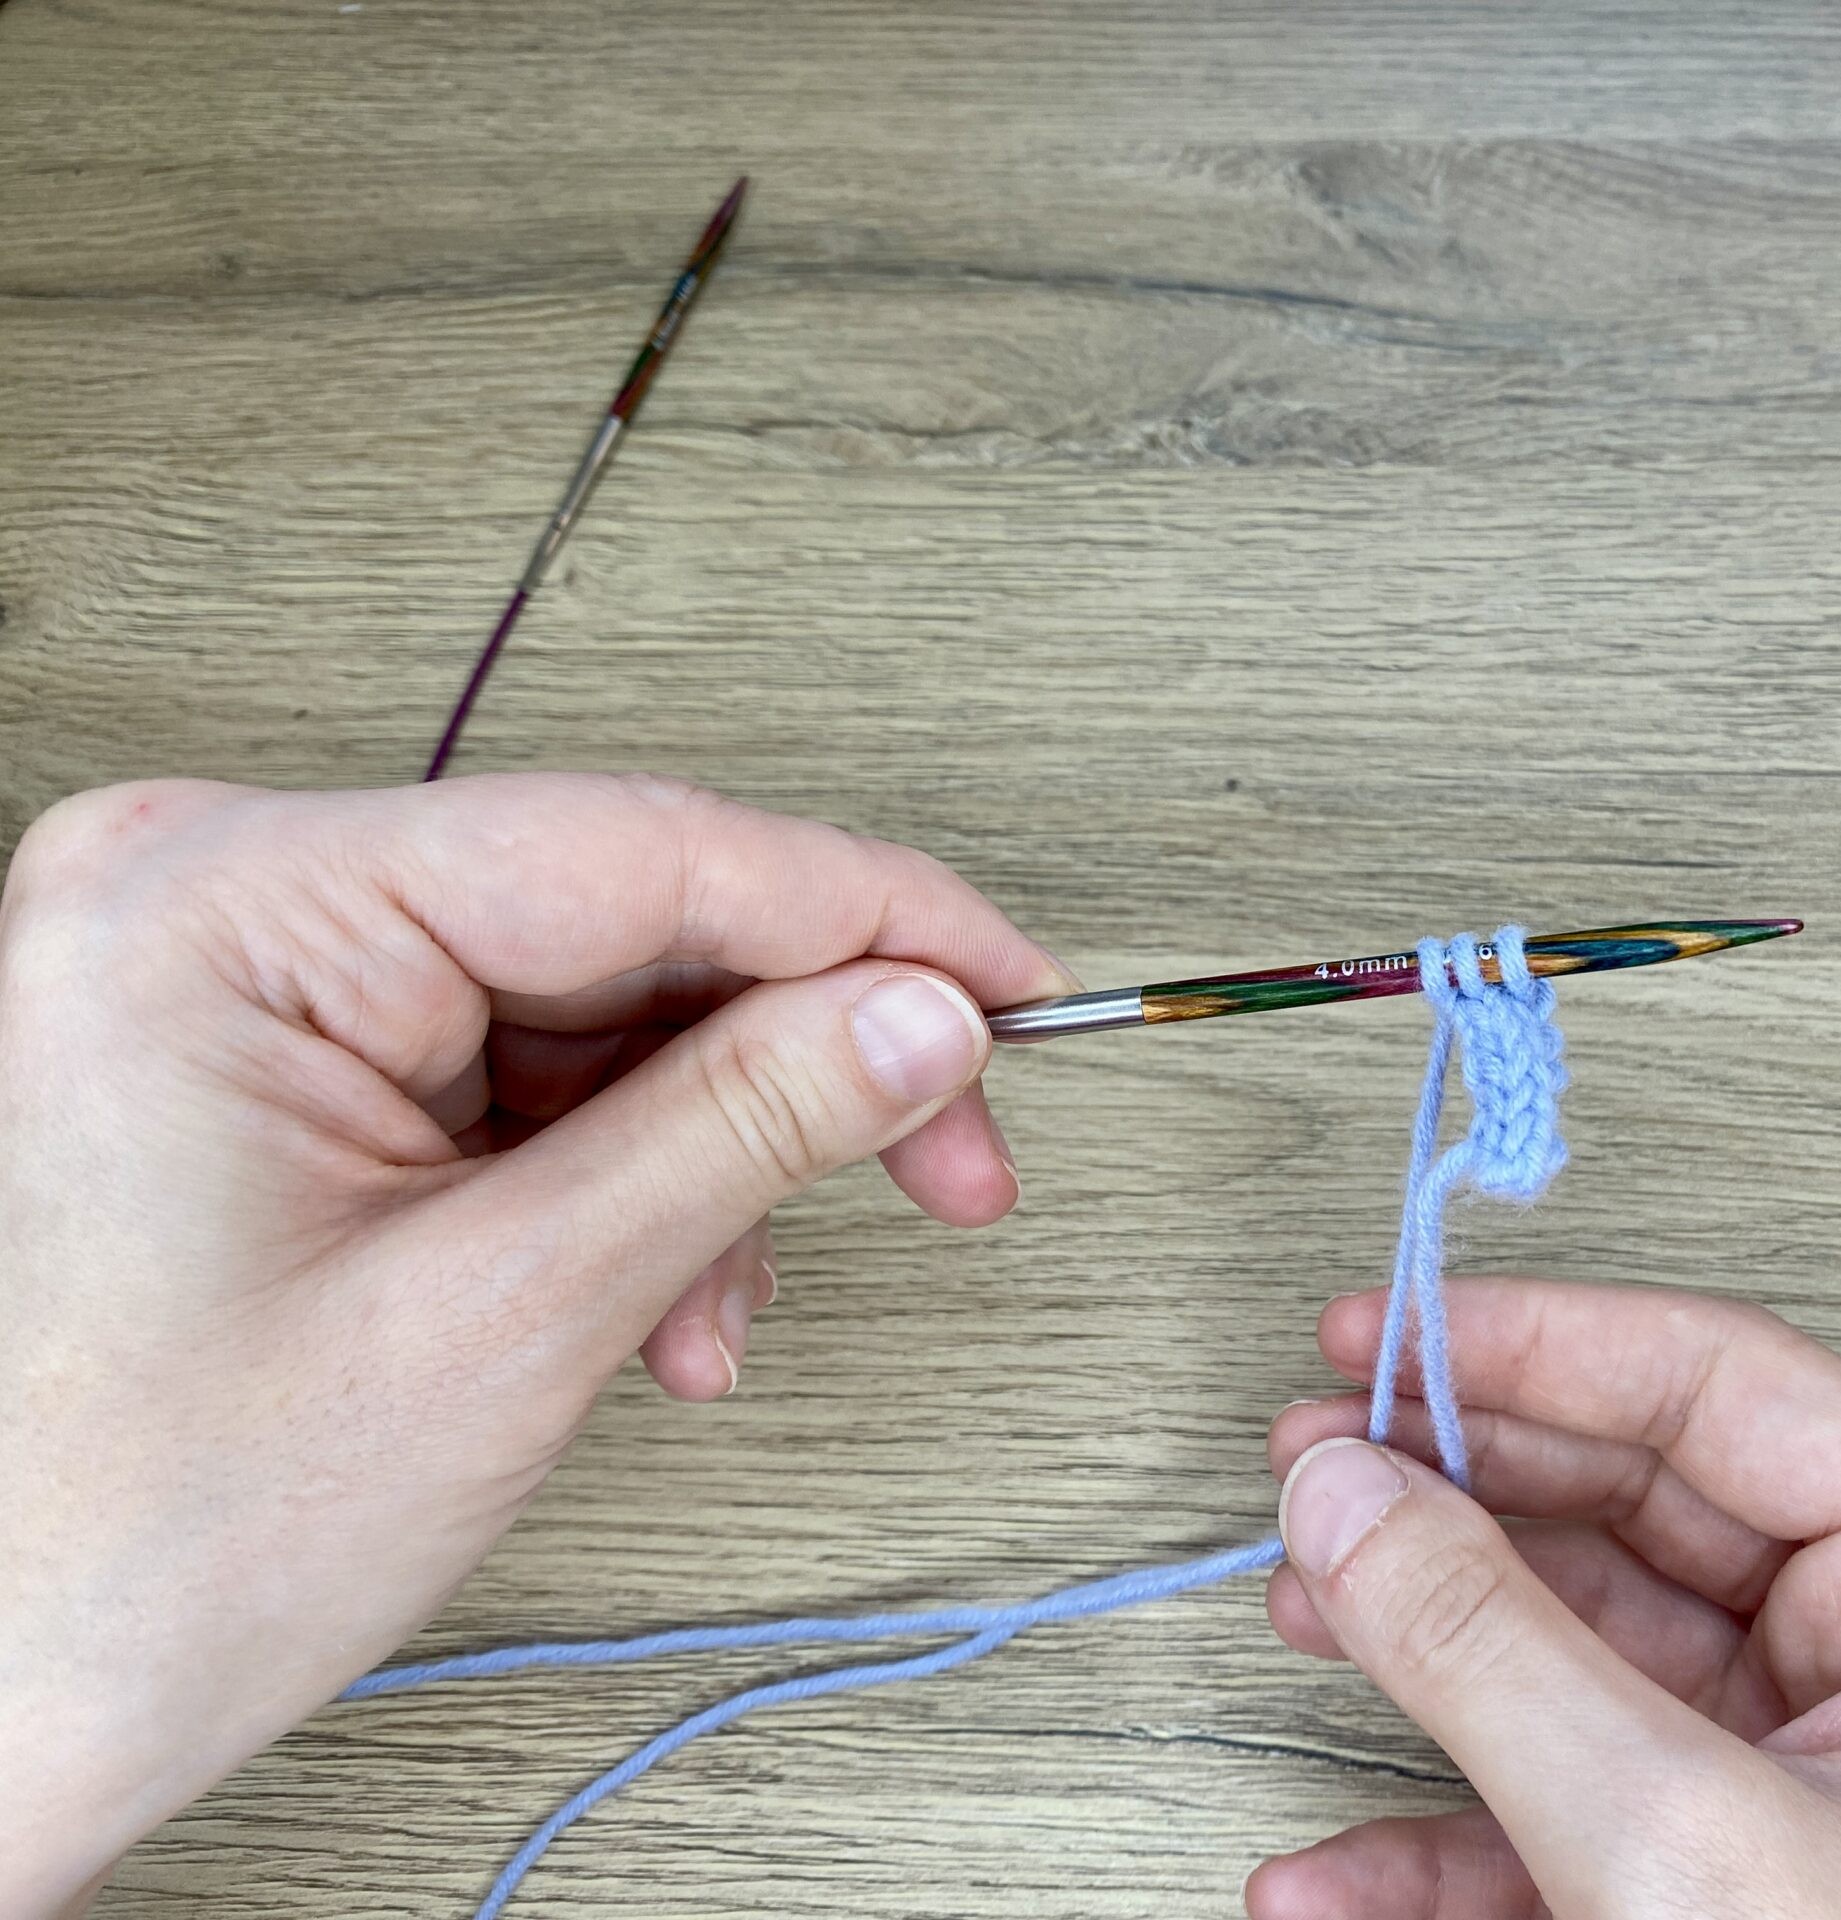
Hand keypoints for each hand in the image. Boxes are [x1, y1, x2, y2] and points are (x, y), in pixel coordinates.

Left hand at [0, 774, 1072, 1912]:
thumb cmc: (123, 1542)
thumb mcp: (504, 1313)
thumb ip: (741, 1127)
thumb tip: (920, 1015)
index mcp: (224, 906)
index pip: (641, 844)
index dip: (871, 915)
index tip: (1009, 983)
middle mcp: (213, 897)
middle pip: (622, 916)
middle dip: (797, 1058)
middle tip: (944, 1144)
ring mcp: (231, 974)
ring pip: (586, 1001)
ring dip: (706, 1146)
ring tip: (726, 1294)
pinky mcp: (264, 1052)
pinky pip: (510, 1063)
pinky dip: (614, 1173)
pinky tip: (650, 1284)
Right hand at [1254, 1279, 1840, 1917]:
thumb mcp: (1674, 1851)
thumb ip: (1492, 1647)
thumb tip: (1344, 1490)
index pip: (1732, 1395)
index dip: (1544, 1344)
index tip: (1385, 1334)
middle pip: (1643, 1508)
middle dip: (1463, 1488)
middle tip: (1316, 1459)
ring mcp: (1807, 1789)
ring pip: (1585, 1646)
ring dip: (1425, 1636)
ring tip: (1300, 1606)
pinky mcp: (1723, 1894)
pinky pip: (1561, 1808)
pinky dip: (1432, 1837)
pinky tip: (1322, 1879)